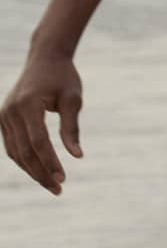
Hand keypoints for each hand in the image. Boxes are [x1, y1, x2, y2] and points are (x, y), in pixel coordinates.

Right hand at [1, 48, 83, 193]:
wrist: (44, 58)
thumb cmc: (63, 77)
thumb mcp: (73, 100)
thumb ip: (72, 128)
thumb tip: (77, 156)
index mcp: (28, 104)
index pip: (38, 142)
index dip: (50, 162)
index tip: (63, 179)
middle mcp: (11, 111)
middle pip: (24, 151)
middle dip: (41, 173)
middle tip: (58, 190)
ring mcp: (4, 115)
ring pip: (15, 152)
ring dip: (32, 170)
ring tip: (52, 185)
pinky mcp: (4, 119)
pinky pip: (12, 145)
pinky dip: (24, 160)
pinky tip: (39, 170)